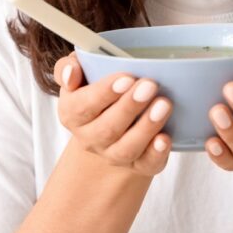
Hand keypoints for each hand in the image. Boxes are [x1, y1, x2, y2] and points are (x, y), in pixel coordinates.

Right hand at [53, 52, 172, 176]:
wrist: (109, 121)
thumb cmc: (94, 87)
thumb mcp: (78, 72)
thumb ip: (67, 68)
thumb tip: (71, 74)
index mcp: (72, 114)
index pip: (82, 107)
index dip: (104, 93)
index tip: (127, 78)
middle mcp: (89, 138)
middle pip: (107, 129)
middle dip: (130, 106)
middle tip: (150, 85)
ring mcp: (113, 154)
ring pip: (126, 148)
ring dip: (146, 127)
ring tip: (164, 104)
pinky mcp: (138, 164)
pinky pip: (146, 164)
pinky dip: (156, 153)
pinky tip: (165, 138)